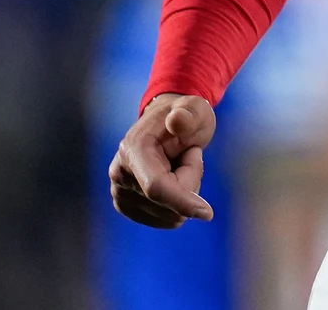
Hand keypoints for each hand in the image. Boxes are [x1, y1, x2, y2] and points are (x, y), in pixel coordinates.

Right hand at [109, 93, 216, 227]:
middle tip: (188, 155)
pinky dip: (178, 204)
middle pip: (169, 204)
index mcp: (133, 149)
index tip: (208, 213)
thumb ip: (189, 111)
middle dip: (190, 182)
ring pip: (170, 216)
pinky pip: (167, 221)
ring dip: (185, 192)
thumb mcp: (195, 108)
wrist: (167, 125)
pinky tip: (172, 180)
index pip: (156, 187)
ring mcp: (120, 193)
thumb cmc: (185, 116)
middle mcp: (119, 174)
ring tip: (179, 165)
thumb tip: (176, 120)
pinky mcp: (127, 207)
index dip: (182, 201)